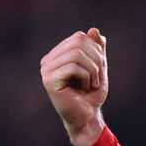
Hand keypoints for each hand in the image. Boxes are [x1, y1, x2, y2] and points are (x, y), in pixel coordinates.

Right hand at [40, 28, 108, 145]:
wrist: (88, 116)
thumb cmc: (91, 93)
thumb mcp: (98, 66)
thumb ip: (96, 48)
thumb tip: (93, 29)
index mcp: (57, 55)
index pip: (79, 36)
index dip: (96, 49)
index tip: (99, 67)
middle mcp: (48, 60)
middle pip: (79, 41)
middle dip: (96, 58)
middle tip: (98, 77)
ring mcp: (46, 70)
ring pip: (77, 54)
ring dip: (94, 69)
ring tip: (93, 83)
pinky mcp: (49, 80)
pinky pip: (74, 67)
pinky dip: (87, 76)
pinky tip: (86, 87)